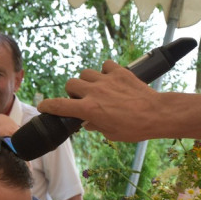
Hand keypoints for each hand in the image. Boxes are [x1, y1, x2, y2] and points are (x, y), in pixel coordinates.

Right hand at [38, 61, 160, 141]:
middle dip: (73, 92)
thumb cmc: (135, 128)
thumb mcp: (111, 134)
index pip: (59, 105)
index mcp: (89, 110)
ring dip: (87, 81)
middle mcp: (94, 92)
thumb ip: (96, 126)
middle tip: (82, 99)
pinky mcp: (120, 72)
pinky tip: (111, 79)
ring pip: (86, 73)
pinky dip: (105, 71)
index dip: (47, 106)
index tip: (43, 106)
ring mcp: (107, 80)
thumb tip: (89, 122)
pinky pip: (105, 65)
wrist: (158, 114)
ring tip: (96, 88)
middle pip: (70, 84)